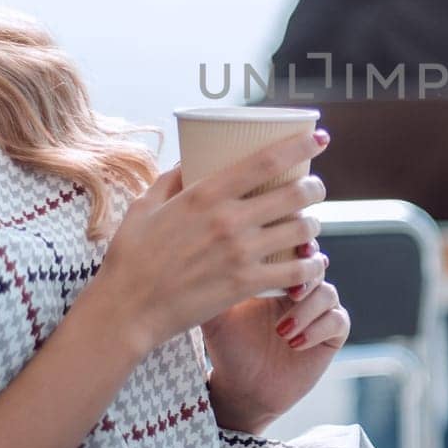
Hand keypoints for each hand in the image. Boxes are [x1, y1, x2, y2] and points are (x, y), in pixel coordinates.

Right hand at [89, 129, 331, 357]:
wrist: (127, 309)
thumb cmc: (130, 257)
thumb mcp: (145, 206)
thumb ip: (171, 179)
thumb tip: (189, 159)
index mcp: (206, 194)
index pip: (265, 161)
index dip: (299, 146)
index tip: (320, 138)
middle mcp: (229, 219)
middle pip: (294, 193)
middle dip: (314, 187)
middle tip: (315, 187)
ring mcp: (240, 253)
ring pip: (301, 230)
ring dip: (313, 224)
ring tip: (310, 224)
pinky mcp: (245, 284)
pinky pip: (295, 271)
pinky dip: (310, 265)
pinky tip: (312, 263)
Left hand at [202, 242, 350, 433]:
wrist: (243, 387)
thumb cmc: (228, 345)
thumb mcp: (216, 314)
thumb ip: (213, 285)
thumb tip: (196, 254)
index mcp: (276, 274)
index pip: (290, 249)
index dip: (290, 245)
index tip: (282, 252)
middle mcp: (301, 287)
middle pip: (316, 264)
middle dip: (306, 272)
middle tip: (292, 289)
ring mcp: (319, 310)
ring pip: (327, 293)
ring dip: (307, 309)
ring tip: (282, 331)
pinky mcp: (332, 334)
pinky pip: (337, 321)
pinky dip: (318, 329)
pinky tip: (294, 343)